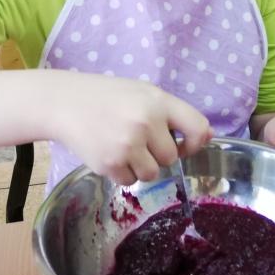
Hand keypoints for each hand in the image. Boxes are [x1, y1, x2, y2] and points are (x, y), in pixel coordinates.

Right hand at [48, 72, 212, 184]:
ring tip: (123, 147)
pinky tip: (109, 153)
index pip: (198, 128)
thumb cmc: (108, 97)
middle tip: (138, 139)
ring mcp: (127, 144)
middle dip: (158, 153)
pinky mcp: (110, 164)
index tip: (184, 145)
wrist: (65, 103)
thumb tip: (208, 136)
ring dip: (141, 166)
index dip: (195, 142)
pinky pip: (130, 181)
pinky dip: (122, 172)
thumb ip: (173, 113)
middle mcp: (146, 122)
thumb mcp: (143, 93)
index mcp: (158, 101)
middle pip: (172, 157)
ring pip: (152, 173)